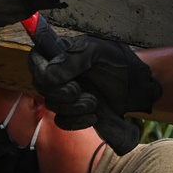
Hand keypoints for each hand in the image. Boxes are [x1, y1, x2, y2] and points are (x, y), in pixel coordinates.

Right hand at [28, 35, 162, 153]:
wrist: (137, 85)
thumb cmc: (119, 61)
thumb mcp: (98, 51)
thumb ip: (73, 59)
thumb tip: (49, 76)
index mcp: (61, 53)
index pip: (35, 60)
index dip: (41, 72)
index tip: (56, 79)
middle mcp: (59, 73)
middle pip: (42, 87)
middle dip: (61, 93)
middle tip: (80, 90)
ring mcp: (66, 93)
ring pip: (52, 105)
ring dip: (73, 107)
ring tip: (94, 102)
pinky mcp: (74, 112)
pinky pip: (63, 121)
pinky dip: (77, 121)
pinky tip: (94, 115)